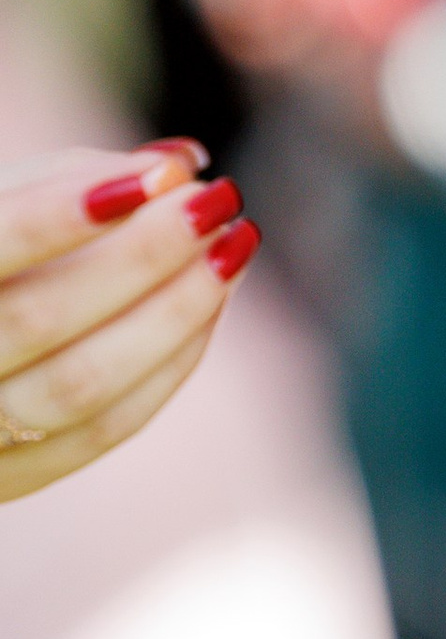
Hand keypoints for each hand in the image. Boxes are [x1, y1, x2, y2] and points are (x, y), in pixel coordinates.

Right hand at [0, 144, 260, 499]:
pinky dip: (166, 365)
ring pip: (83, 385)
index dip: (63, 212)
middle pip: (43, 318)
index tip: (160, 173)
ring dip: (174, 314)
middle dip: (142, 257)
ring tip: (232, 247)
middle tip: (217, 201)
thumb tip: (181, 161)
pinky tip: (209, 308)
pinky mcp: (12, 477)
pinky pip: (105, 428)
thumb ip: (71, 176)